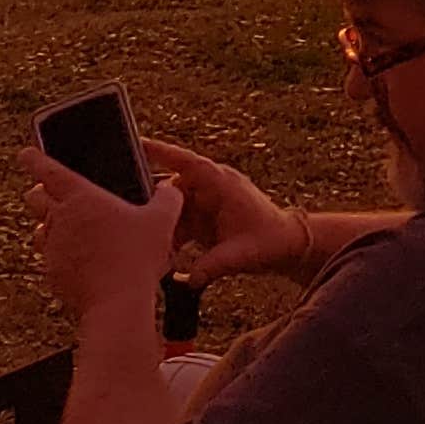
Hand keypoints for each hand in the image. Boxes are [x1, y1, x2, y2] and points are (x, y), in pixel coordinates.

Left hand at [20, 146, 184, 324]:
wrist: (117, 303)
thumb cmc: (138, 257)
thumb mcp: (162, 221)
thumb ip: (168, 198)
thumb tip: (169, 189)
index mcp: (82, 197)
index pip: (49, 170)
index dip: (36, 158)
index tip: (26, 152)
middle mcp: (60, 219)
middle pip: (35, 198)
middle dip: (39, 193)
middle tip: (49, 193)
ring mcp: (53, 247)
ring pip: (39, 229)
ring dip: (48, 225)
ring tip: (67, 229)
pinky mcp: (53, 272)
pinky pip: (50, 257)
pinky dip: (61, 255)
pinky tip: (81, 261)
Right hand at [142, 134, 308, 284]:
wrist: (286, 246)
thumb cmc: (270, 242)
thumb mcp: (241, 255)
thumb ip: (213, 266)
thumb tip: (188, 279)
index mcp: (222, 184)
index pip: (187, 163)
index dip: (161, 152)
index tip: (138, 144)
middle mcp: (211, 187)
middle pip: (172, 189)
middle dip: (156, 207)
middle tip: (139, 224)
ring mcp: (206, 201)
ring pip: (172, 208)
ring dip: (162, 226)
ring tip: (152, 246)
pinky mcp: (203, 216)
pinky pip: (178, 222)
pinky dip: (171, 236)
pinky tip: (165, 254)